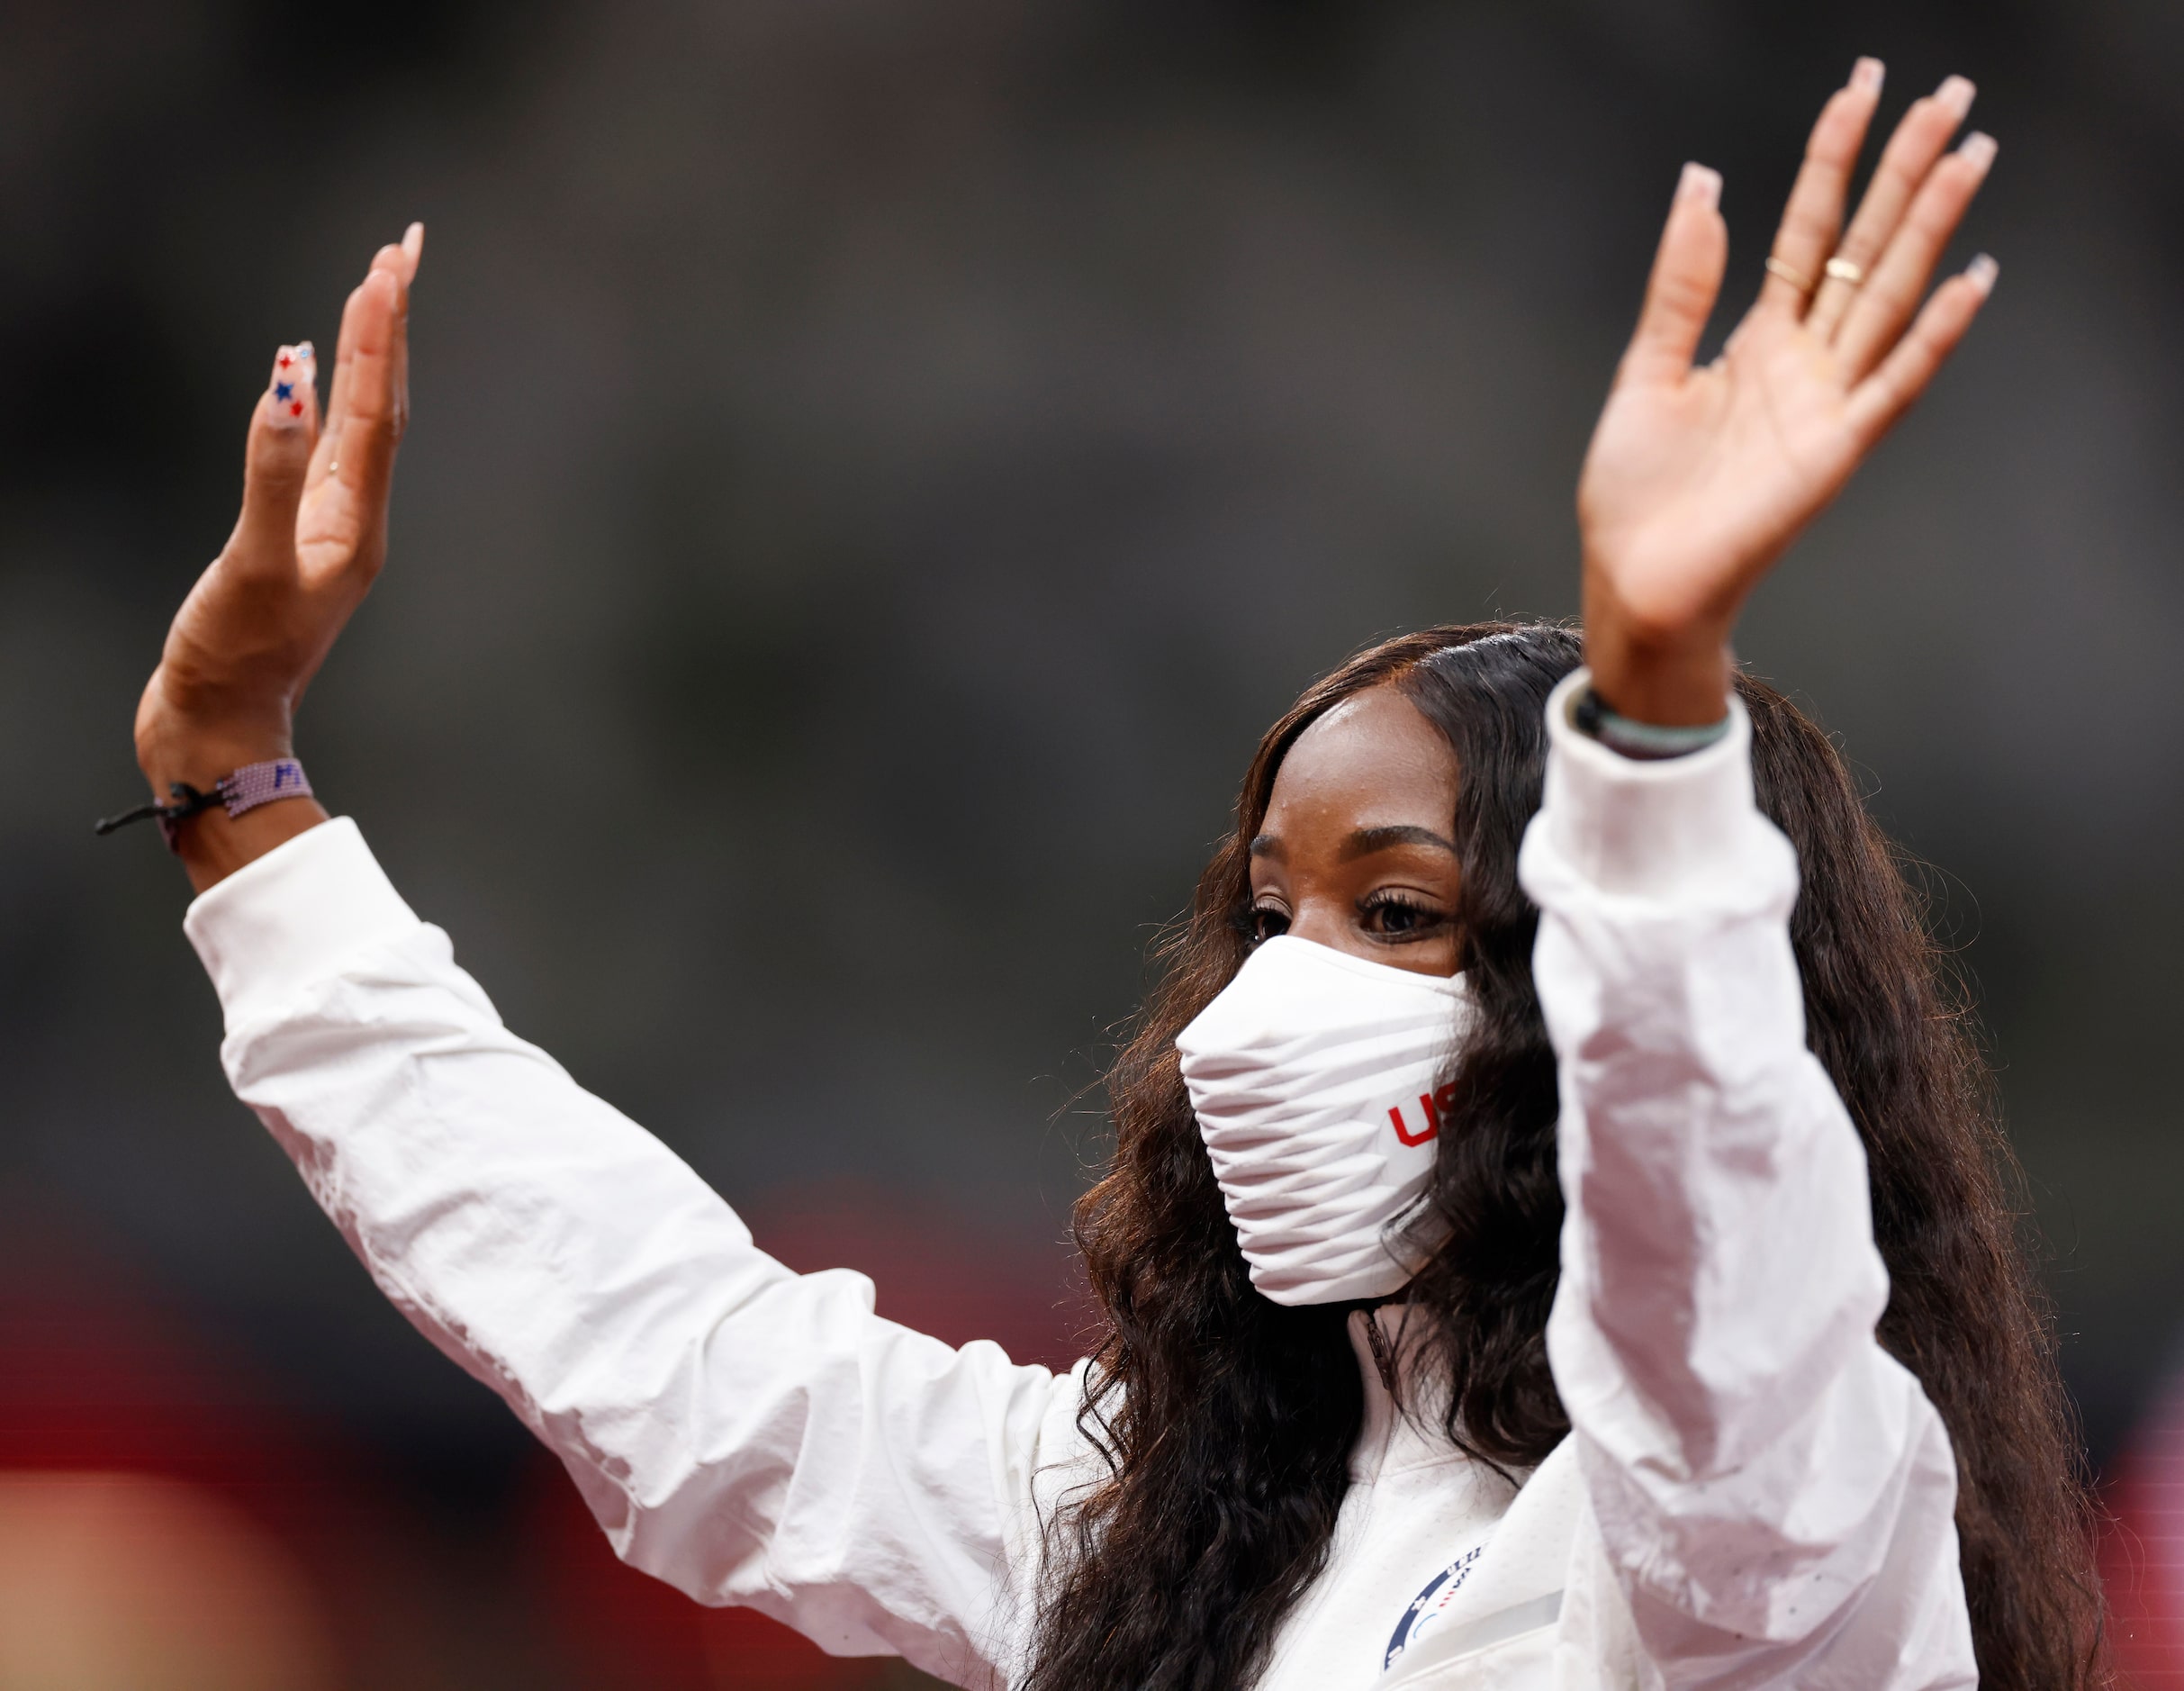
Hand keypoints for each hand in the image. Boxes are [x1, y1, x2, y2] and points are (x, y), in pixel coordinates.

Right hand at [133, 225, 422, 889]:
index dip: (384, 333)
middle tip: (404, 248)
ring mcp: (324, 526)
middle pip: (382, 402)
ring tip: (374, 287)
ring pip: (356, 419)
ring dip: (366, 353)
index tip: (392, 263)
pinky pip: (321, 447)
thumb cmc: (234, 659)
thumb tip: (290, 387)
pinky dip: (323, 398)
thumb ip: (270, 476)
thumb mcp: (253, 565)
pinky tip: (311, 372)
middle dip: (390, 324)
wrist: (216, 729)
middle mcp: (353, 518)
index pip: (379, 408)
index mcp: (355, 522)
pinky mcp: (291, 536)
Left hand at [1578, 61, 1995, 723]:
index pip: (1808, 230)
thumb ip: (1681, 284)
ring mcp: (1824, 405)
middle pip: (1865, 248)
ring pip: (1889, 297)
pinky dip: (1933, 336)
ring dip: (1931, 229)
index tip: (1860, 89)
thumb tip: (1704, 184)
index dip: (1834, 158)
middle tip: (1950, 94)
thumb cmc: (1636, 494)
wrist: (1634, 581)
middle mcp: (1802, 364)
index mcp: (1756, 341)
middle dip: (1904, 171)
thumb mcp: (1647, 371)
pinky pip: (1892, 385)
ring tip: (1971, 154)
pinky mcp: (1833, 454)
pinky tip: (1969, 280)